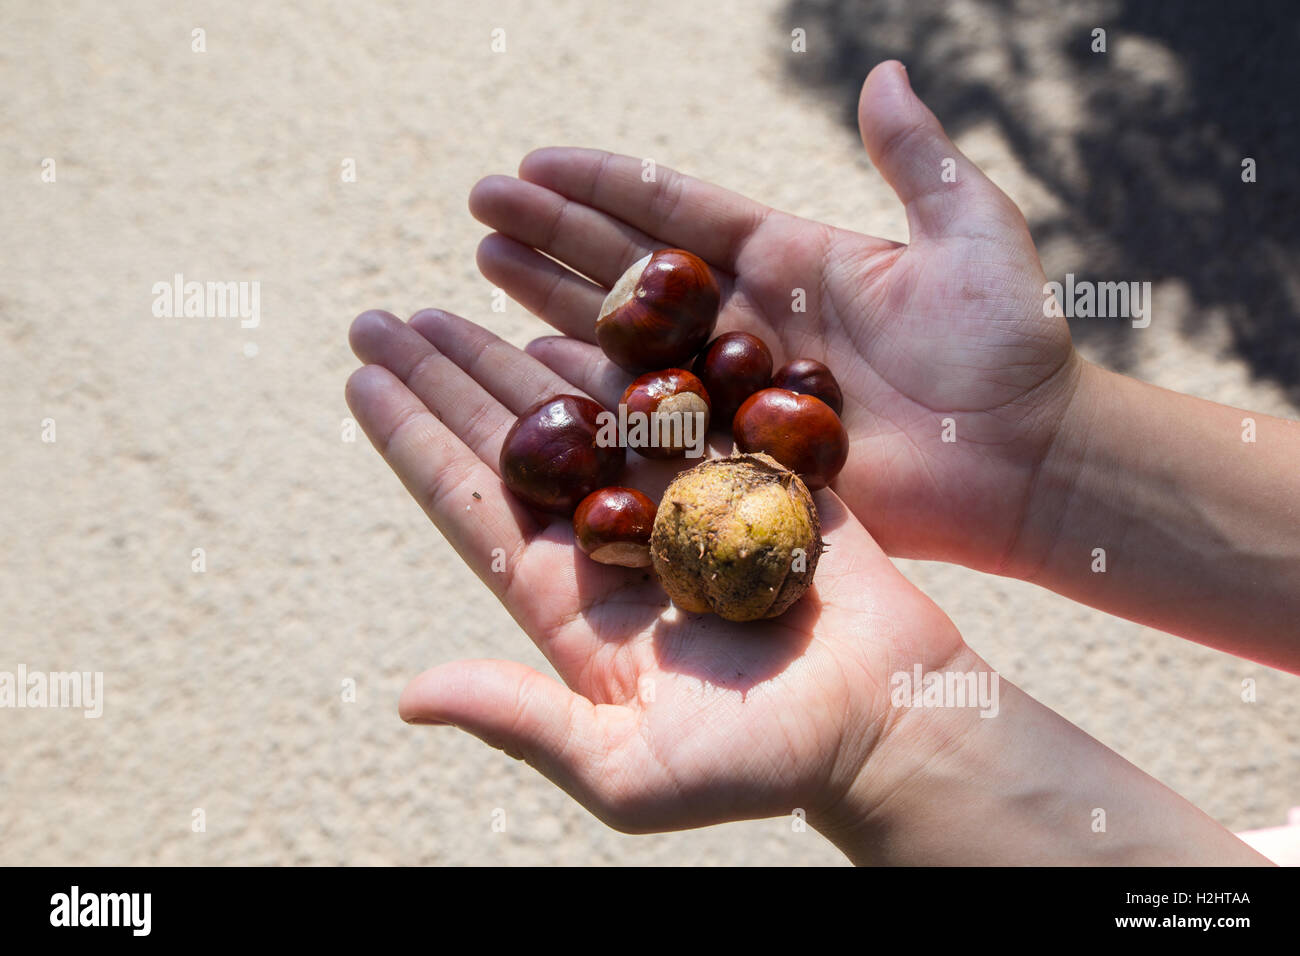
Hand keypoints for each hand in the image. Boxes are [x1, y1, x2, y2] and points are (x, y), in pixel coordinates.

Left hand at [345, 305, 966, 834]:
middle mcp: (611, 543)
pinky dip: (621, 360)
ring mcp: (675, 504)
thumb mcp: (628, 766)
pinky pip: (669, 402)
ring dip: (513, 356)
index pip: (473, 506)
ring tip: (452, 307)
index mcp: (572, 604)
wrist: (889, 718)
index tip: (359, 376)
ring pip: (577, 411)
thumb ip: (522, 721)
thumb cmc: (764, 759)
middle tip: (384, 320)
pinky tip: (571, 323)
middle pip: (510, 444)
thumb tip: (409, 697)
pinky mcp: (741, 475)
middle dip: (445, 379)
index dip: (413, 440)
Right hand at [467, 60, 1078, 574]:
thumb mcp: (972, 232)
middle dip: (553, 235)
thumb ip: (917, 161)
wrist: (1026, 461)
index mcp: (788, 257)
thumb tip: (884, 73)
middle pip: (628, 269)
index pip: (673, 211)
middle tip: (480, 207)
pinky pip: (645, 424)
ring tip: (482, 266)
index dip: (602, 185)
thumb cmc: (1008, 347)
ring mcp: (732, 391)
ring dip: (549, 305)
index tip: (533, 162)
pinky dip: (587, 397)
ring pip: (622, 340)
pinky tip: (526, 369)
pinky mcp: (734, 455)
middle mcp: (745, 320)